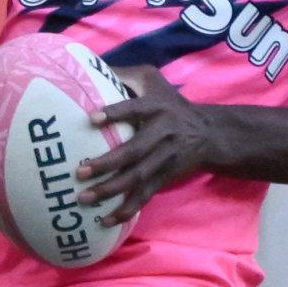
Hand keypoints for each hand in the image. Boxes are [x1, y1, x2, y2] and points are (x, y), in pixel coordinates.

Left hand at [78, 66, 215, 221]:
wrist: (208, 133)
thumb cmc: (170, 103)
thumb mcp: (154, 81)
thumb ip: (125, 74)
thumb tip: (89, 66)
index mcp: (158, 107)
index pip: (135, 109)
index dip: (115, 113)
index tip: (91, 118)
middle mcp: (163, 133)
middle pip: (134, 151)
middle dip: (106, 163)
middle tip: (79, 171)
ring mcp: (165, 158)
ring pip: (137, 177)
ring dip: (110, 190)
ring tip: (84, 198)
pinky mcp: (165, 177)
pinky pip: (145, 196)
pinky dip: (126, 210)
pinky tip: (105, 220)